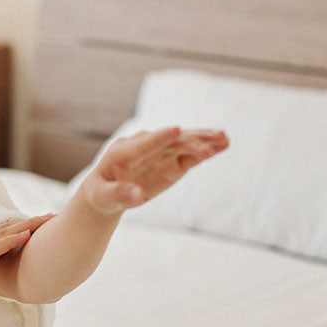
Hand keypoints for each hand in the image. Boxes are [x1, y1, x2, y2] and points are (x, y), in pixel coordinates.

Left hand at [82, 127, 228, 213]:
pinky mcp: (172, 161)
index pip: (144, 143)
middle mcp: (144, 146)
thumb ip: (121, 194)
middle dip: (190, 139)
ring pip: (183, 144)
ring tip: (224, 139)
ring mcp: (160, 152)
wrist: (108, 191)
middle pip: (169, 141)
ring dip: (203, 141)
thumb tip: (138, 195)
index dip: (160, 137)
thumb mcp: (105, 197)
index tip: (176, 130)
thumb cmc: (102, 193)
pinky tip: (223, 144)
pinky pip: (190, 155)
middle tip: (213, 140)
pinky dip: (205, 150)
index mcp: (123, 152)